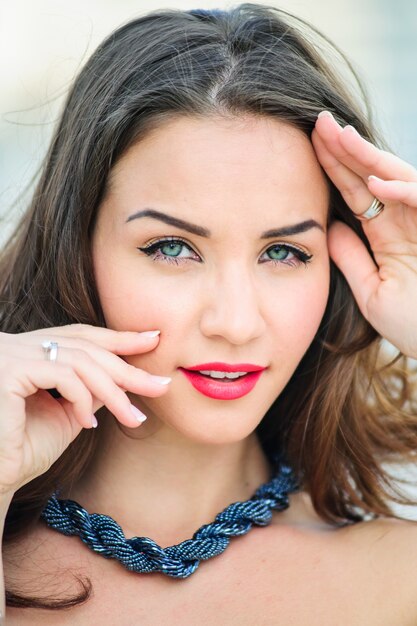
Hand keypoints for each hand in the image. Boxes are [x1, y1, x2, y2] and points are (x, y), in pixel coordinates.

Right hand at [0, 324, 169, 496]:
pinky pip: (64, 374)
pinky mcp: (9, 370)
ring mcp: (11, 353)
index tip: (153, 340)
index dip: (118, 337)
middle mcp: (18, 344)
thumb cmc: (25, 451)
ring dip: (114, 391)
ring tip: (132, 417)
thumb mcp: (69, 413)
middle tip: (160, 385)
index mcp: (30, 350)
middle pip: (85, 347)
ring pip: (80, 361)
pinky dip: (83, 398)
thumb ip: (91, 389)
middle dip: (127, 368)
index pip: (80, 336)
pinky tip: (87, 424)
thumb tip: (123, 375)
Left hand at [312, 111, 416, 358]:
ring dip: (369, 157)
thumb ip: (351, 259)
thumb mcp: (371, 292)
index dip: (334, 169)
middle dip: (346, 149)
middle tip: (319, 122)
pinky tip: (375, 181)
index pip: (356, 193)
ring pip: (398, 178)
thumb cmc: (414, 327)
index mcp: (387, 234)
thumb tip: (328, 227)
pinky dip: (403, 191)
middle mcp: (406, 221)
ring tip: (339, 136)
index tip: (309, 145)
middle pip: (373, 176)